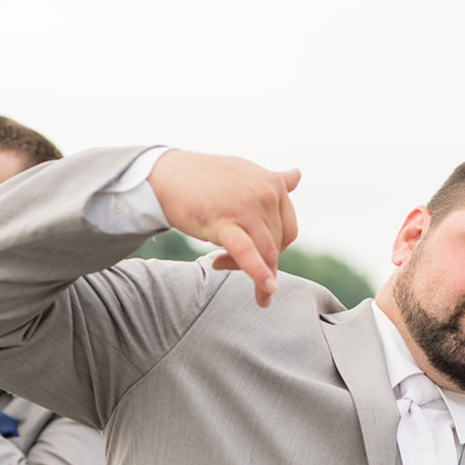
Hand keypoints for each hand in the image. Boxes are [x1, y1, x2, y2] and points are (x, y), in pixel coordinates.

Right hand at [148, 150, 300, 307]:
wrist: (166, 174)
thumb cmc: (204, 177)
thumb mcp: (245, 173)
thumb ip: (273, 180)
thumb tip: (297, 175)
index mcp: (272, 183)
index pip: (287, 228)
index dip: (275, 247)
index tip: (257, 254)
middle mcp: (265, 193)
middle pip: (277, 244)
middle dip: (262, 261)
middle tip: (232, 263)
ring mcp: (246, 207)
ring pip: (265, 253)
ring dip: (256, 273)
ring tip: (234, 275)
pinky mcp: (224, 222)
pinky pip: (247, 253)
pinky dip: (259, 274)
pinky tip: (268, 290)